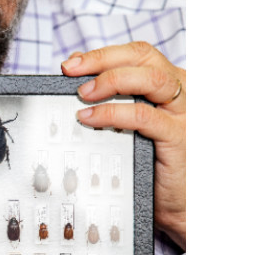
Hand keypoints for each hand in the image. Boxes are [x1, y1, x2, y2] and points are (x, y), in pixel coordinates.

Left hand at [61, 41, 185, 249]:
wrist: (180, 201)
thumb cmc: (155, 157)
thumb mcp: (133, 120)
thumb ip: (113, 93)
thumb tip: (78, 65)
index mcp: (173, 82)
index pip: (139, 53)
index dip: (103, 54)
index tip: (72, 63)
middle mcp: (182, 92)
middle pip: (145, 57)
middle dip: (103, 59)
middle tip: (71, 71)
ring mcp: (184, 113)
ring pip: (151, 79)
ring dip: (110, 80)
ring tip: (82, 94)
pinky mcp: (178, 137)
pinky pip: (143, 116)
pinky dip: (112, 113)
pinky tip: (90, 118)